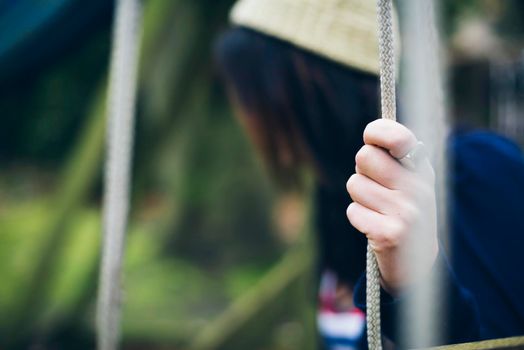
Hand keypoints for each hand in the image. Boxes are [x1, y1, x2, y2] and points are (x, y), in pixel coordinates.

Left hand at [346, 119, 438, 293]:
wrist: (417, 262)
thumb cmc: (403, 210)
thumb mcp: (407, 181)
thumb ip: (391, 156)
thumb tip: (371, 136)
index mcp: (423, 170)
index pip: (398, 136)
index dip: (377, 133)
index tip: (370, 138)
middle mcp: (418, 188)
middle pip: (364, 156)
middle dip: (362, 170)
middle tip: (376, 186)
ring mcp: (406, 212)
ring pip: (354, 184)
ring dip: (359, 197)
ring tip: (378, 208)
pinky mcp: (390, 234)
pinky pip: (352, 211)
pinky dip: (358, 217)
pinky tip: (375, 225)